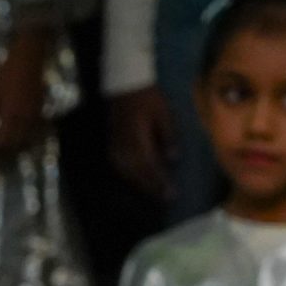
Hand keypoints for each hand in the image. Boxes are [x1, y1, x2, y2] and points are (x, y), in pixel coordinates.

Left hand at [0, 28, 50, 163]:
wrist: (29, 56)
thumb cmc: (6, 72)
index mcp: (11, 115)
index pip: (1, 141)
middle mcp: (25, 118)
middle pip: (15, 144)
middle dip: (3, 152)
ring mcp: (35, 114)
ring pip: (27, 138)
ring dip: (15, 146)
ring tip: (4, 148)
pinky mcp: (41, 108)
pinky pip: (35, 129)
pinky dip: (27, 136)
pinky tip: (19, 136)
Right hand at [108, 85, 176, 199]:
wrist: (124, 86)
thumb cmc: (148, 98)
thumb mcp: (164, 114)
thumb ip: (168, 136)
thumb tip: (173, 159)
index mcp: (137, 141)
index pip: (150, 168)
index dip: (161, 182)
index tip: (172, 194)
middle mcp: (124, 150)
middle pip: (139, 175)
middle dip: (153, 188)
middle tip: (167, 199)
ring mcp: (116, 150)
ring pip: (129, 174)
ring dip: (142, 185)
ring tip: (156, 194)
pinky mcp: (112, 148)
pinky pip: (122, 169)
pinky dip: (133, 177)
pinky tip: (141, 181)